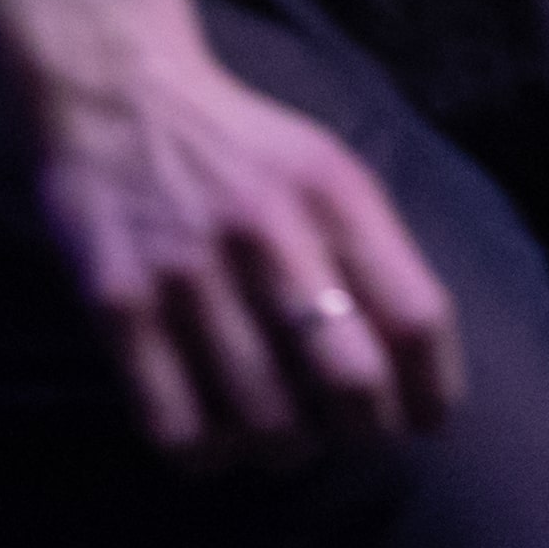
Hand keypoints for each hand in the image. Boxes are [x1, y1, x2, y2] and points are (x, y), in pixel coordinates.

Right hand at [34, 35, 462, 464]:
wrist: (116, 92)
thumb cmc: (240, 149)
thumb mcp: (324, 170)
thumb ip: (373, 253)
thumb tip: (416, 375)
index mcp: (332, 191)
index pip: (418, 319)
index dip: (432, 391)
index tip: (423, 420)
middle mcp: (266, 228)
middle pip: (352, 381)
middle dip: (365, 431)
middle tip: (350, 430)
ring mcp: (188, 269)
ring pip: (267, 421)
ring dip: (287, 449)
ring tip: (281, 434)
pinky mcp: (119, 302)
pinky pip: (178, 427)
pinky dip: (208, 456)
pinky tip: (213, 436)